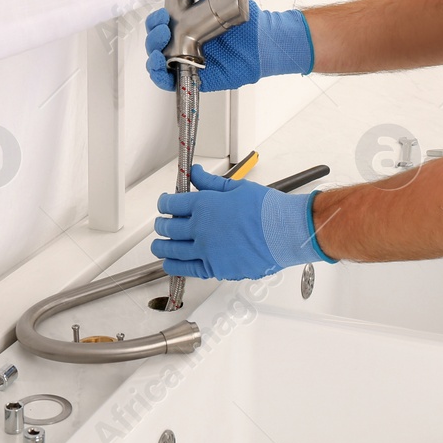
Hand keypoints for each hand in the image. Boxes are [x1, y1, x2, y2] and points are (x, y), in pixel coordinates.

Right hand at [143, 0, 313, 91]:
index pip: (159, 23)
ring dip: (152, 58)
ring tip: (159, 53)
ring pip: (158, 63)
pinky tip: (161, 70)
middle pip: (155, 43)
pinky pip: (171, 81)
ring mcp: (187, 61)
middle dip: (153, 37)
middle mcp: (182, 43)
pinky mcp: (194, 77)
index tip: (162, 16)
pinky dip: (160, 77)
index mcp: (184, 24)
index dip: (155, 21)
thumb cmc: (243, 22)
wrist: (263, 42)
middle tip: (163, 30)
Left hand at [151, 164, 334, 279]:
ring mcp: (206, 251)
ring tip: (158, 245)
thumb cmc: (265, 209)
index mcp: (203, 205)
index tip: (165, 203)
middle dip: (162, 224)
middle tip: (162, 223)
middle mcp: (200, 229)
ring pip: (172, 250)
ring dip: (161, 246)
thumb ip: (210, 183)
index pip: (172, 203)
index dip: (164, 202)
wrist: (284, 232)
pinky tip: (170, 264)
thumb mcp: (235, 187)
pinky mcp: (215, 268)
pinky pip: (187, 269)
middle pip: (168, 227)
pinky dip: (174, 266)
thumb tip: (195, 173)